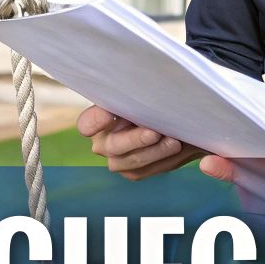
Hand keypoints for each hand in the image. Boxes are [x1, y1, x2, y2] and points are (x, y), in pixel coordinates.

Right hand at [75, 106, 233, 180]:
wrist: (170, 121)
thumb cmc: (148, 100)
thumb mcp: (138, 94)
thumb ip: (130, 95)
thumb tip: (134, 92)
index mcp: (96, 121)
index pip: (87, 123)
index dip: (96, 121)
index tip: (109, 115)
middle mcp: (103, 143)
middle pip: (114, 146)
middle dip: (136, 139)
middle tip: (155, 133)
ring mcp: (118, 160)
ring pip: (132, 162)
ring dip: (155, 152)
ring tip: (174, 142)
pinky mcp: (135, 171)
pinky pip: (147, 170)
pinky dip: (163, 160)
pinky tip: (177, 149)